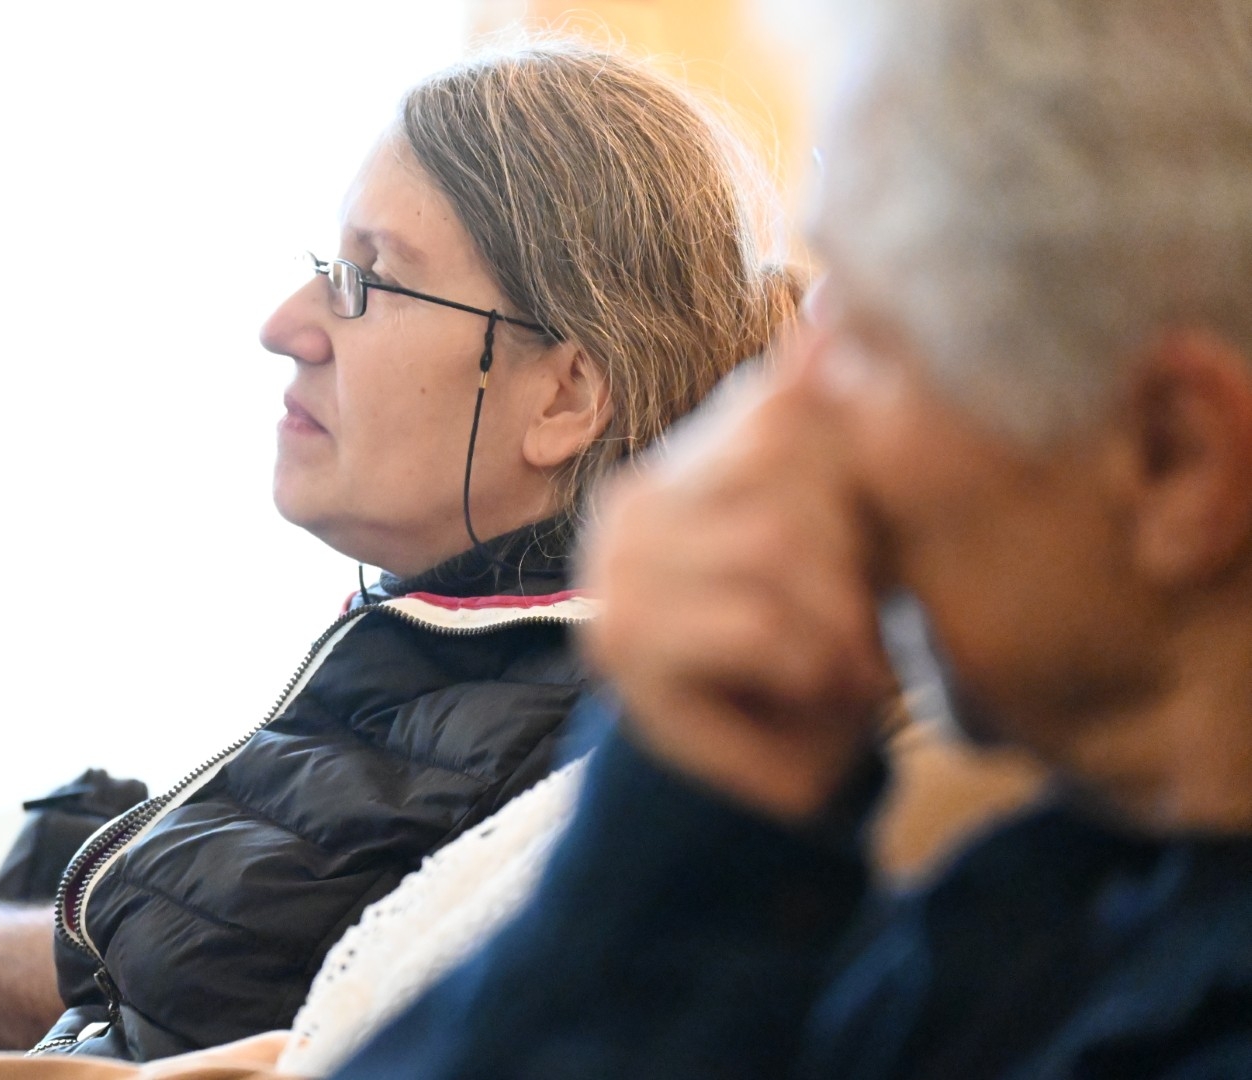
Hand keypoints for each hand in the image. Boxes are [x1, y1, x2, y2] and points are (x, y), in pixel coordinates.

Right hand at [580, 330, 894, 818]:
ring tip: (850, 667)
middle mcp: (626, 510)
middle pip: (785, 470)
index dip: (849, 466)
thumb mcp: (831, 531)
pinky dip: (818, 669)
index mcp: (669, 470)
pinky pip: (763, 627)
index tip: (870, 541)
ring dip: (844, 621)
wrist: (741, 794)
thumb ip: (823, 429)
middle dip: (855, 553)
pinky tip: (816, 696)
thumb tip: (835, 298)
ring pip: (778, 549)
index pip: (776, 407)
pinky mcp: (628, 650)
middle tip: (863, 624)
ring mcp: (614, 578)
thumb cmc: (800, 654)